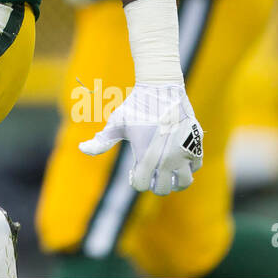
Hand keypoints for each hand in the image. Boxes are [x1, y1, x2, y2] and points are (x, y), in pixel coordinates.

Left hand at [79, 83, 203, 194]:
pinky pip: (196, 166)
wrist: (162, 89)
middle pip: (163, 189)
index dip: (137, 180)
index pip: (142, 186)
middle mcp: (166, 159)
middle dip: (156, 184)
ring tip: (168, 173)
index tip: (135, 170)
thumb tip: (81, 149)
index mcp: (146, 157)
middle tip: (152, 174)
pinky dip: (188, 166)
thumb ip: (100, 141)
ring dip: (176, 181)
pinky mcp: (196, 144)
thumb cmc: (136, 106)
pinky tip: (178, 157)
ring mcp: (184, 153)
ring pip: (184, 182)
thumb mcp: (117, 123)